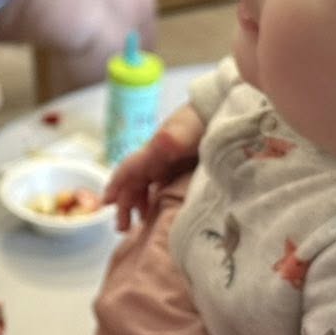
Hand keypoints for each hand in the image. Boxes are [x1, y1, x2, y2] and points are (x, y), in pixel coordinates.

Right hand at [105, 107, 203, 231]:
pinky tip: (165, 208)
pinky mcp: (187, 165)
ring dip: (142, 201)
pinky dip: (159, 197)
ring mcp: (173, 161)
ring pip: (150, 183)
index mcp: (156, 150)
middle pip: (136, 180)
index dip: (116, 186)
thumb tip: (161, 142)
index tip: (107, 204)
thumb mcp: (189, 129)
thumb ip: (174, 138)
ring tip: (144, 222)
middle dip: (126, 202)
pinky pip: (165, 183)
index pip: (129, 169)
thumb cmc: (207, 117)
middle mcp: (160, 156)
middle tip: (124, 227)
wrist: (229, 107)